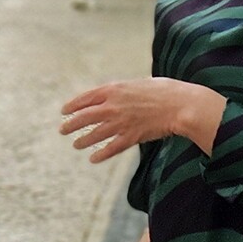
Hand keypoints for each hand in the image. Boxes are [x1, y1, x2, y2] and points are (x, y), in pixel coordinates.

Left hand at [61, 78, 213, 162]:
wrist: (180, 106)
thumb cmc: (166, 91)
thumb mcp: (140, 83)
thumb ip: (125, 90)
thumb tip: (119, 95)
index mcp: (114, 89)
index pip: (86, 97)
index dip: (73, 105)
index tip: (64, 111)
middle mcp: (113, 106)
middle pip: (85, 117)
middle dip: (71, 124)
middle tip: (62, 130)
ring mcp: (121, 122)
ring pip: (95, 134)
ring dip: (83, 140)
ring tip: (75, 144)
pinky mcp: (132, 137)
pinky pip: (112, 148)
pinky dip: (101, 154)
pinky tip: (93, 158)